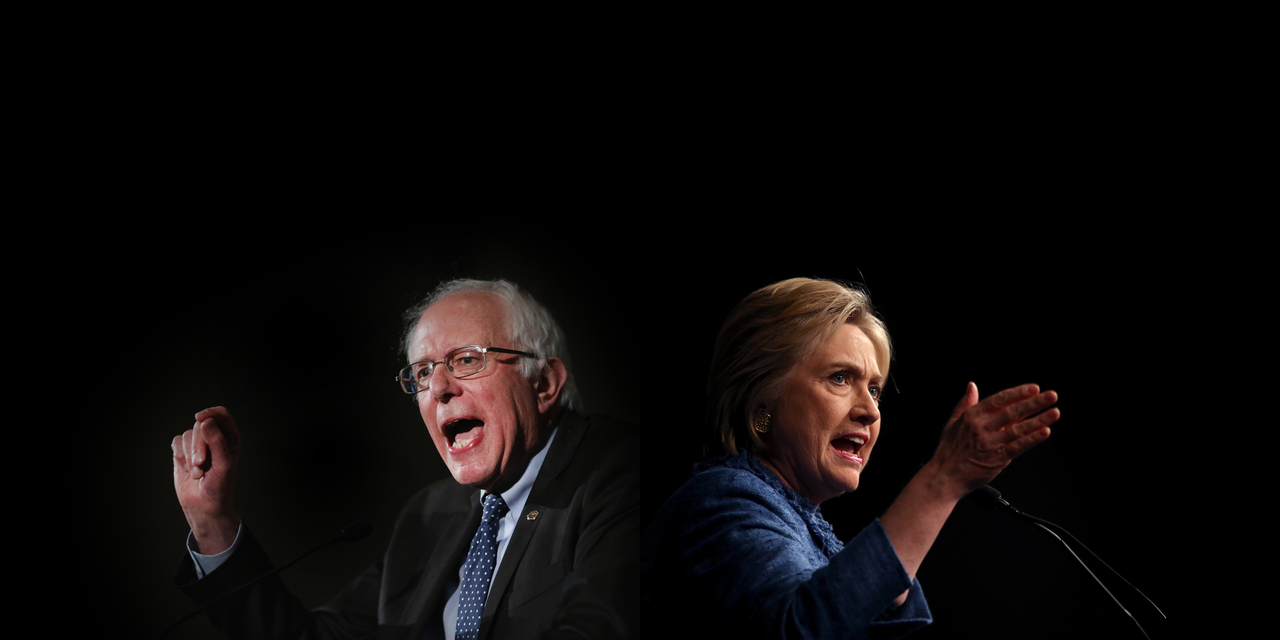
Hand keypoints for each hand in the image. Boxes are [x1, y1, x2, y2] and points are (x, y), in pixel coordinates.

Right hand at [172, 406, 241, 553]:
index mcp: (229, 438)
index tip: (200, 418)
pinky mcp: (183, 452)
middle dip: (198, 445)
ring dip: (189, 456)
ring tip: (197, 473)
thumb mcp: (223, 465)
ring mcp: (198, 445)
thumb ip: (217, 442)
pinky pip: (176, 443)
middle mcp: (214, 438)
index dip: (211, 413)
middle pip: (201, 425)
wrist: (204, 506)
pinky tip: (188, 471)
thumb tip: (205, 422)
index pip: (222, 415)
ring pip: (188, 435)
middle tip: (200, 464)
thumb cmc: (219, 487)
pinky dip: (180, 457)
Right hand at [926, 383, 1059, 498]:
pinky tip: (1044, 432)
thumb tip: (971, 386)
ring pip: (1019, 429)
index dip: (1018, 393)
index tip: (1033, 388)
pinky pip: (1018, 447)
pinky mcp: (996, 458)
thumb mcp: (953, 422)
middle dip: (1034, 402)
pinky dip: (1032, 439)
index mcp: (972, 416)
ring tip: (1054, 412)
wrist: (944, 477)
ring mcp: (990, 443)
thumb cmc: (949, 451)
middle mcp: (981, 428)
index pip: (999, 399)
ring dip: (1039, 420)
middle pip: (1012, 412)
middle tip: (1051, 396)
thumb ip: (965, 403)